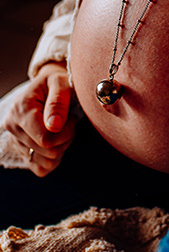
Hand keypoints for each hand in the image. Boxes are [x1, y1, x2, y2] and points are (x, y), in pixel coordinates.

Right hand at [4, 62, 76, 176]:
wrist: (48, 86)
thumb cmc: (57, 83)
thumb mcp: (61, 83)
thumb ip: (58, 101)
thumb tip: (54, 125)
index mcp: (21, 109)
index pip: (45, 138)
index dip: (66, 132)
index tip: (72, 117)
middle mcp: (13, 126)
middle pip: (48, 151)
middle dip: (66, 138)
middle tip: (69, 122)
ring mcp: (15, 141)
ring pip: (46, 162)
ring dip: (62, 148)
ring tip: (63, 129)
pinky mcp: (22, 151)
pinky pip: (42, 169)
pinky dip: (54, 159)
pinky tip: (57, 141)